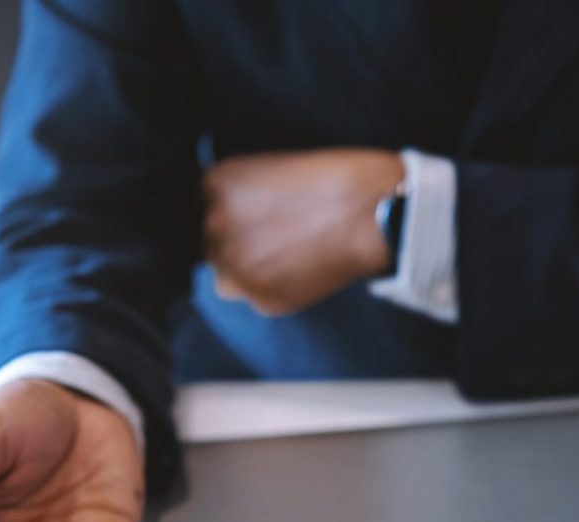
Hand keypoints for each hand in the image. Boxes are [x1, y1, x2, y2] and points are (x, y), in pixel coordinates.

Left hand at [203, 148, 403, 316]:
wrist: (371, 213)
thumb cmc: (334, 179)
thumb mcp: (273, 165)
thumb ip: (242, 192)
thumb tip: (234, 217)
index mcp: (216, 184)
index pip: (207, 206)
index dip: (236, 212)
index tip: (261, 213)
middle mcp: (215, 226)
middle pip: (213, 244)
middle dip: (239, 243)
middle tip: (279, 237)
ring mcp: (235, 266)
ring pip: (229, 278)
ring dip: (251, 272)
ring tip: (289, 256)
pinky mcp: (261, 299)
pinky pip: (259, 299)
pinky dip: (277, 289)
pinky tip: (303, 270)